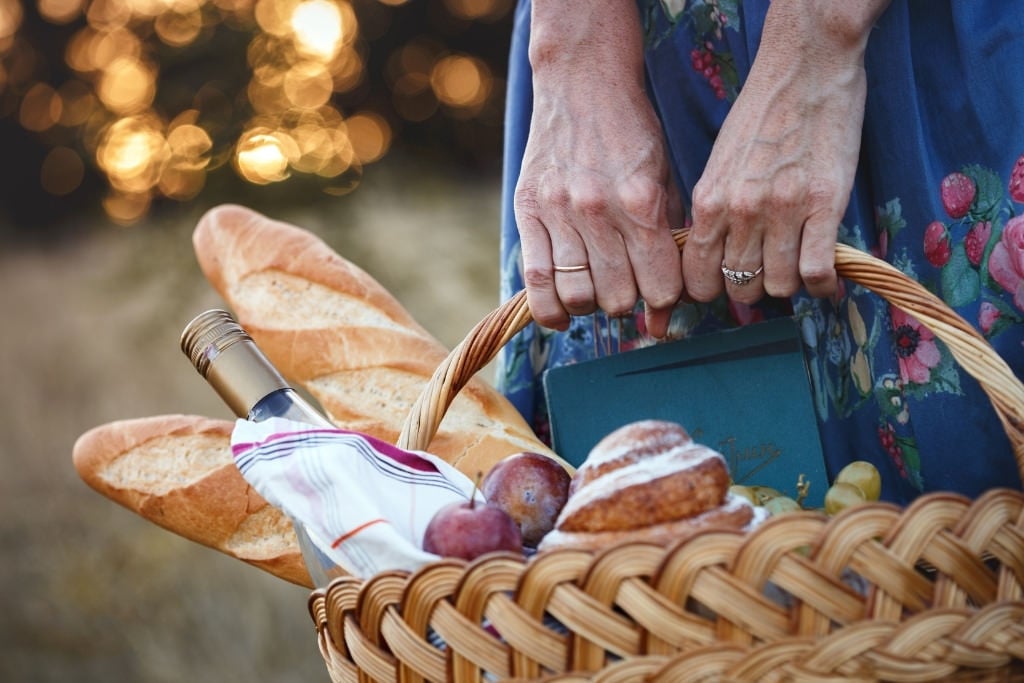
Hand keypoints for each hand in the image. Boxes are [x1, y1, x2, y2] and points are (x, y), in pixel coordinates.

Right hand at [514, 0, 683, 336]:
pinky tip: (561, 314)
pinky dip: (550, 310)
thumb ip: (667, 247)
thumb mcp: (664, 182)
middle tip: (628, 286)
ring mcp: (559, 210)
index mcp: (641, 200)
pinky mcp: (527, 210)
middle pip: (618, 297)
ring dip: (592, 303)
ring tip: (597, 289)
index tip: (661, 290)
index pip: (660, 286)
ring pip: (578, 295)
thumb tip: (664, 319)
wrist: (581, 82)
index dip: (665, 298)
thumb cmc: (632, 136)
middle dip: (629, 302)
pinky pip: (536, 281)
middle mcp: (599, 209)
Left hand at [684, 0, 889, 303]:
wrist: (805, 68)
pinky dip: (822, 286)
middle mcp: (740, 212)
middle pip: (737, 287)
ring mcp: (782, 210)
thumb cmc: (761, 114)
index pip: (696, 276)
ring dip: (789, 284)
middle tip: (766, 275)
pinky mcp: (824, 205)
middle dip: (751, 289)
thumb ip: (714, 210)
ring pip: (778, 285)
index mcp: (708, 201)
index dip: (709, 291)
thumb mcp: (719, 164)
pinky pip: (816, 271)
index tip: (724, 287)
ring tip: (797, 268)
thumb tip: (712, 254)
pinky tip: (826, 282)